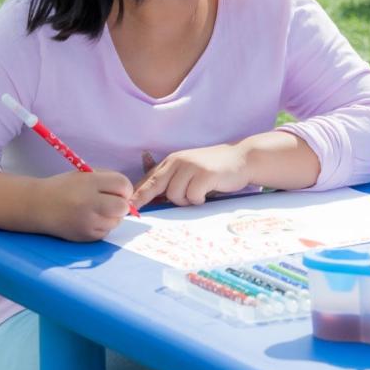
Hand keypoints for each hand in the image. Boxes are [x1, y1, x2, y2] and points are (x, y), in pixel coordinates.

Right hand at [37, 170, 133, 241]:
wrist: (37, 205)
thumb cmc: (64, 187)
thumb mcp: (84, 174)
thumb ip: (107, 180)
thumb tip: (129, 194)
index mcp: (90, 182)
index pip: (123, 185)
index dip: (124, 188)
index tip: (118, 190)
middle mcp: (89, 202)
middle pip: (123, 207)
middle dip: (121, 204)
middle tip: (110, 202)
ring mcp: (87, 222)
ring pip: (116, 221)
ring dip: (111, 216)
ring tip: (96, 211)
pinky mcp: (85, 236)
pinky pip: (105, 232)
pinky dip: (102, 226)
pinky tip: (89, 220)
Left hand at [132, 145, 251, 207]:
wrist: (242, 158)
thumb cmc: (213, 169)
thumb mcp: (189, 170)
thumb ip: (172, 181)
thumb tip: (152, 201)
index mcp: (172, 161)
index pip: (149, 179)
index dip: (137, 194)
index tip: (127, 207)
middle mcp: (179, 161)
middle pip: (156, 186)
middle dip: (146, 199)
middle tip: (138, 211)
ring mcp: (192, 166)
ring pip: (175, 195)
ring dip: (186, 201)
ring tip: (198, 194)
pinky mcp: (205, 174)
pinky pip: (193, 196)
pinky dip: (199, 200)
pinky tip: (207, 193)